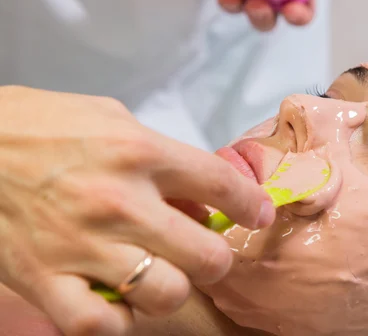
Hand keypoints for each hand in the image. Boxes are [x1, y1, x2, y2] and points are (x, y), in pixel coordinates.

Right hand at [0, 86, 274, 335]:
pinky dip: (119, 320)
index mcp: (139, 152)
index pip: (222, 185)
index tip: (260, 213)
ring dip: (172, 288)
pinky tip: (118, 299)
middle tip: (205, 251)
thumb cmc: (40, 124)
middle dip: (217, 257)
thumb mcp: (112, 119)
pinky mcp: (44, 279)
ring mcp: (82, 246)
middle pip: (207, 254)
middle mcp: (119, 201)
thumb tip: (200, 197)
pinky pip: (103, 324)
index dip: (253, 205)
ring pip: (165, 294)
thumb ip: (163, 156)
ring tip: (161, 275)